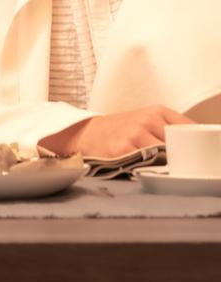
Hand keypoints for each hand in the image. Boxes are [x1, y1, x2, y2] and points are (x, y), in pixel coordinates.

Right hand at [39, 105, 192, 157]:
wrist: (86, 133)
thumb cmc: (120, 129)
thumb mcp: (146, 119)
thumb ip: (170, 129)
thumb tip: (196, 147)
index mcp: (157, 111)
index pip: (189, 128)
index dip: (194, 143)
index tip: (194, 153)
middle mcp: (147, 120)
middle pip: (180, 144)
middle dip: (182, 156)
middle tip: (180, 164)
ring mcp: (135, 134)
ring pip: (166, 155)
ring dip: (168, 165)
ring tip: (163, 169)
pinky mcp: (124, 149)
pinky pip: (148, 164)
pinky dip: (152, 170)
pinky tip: (148, 170)